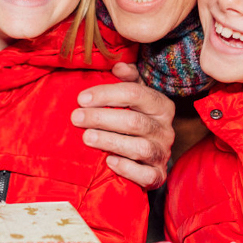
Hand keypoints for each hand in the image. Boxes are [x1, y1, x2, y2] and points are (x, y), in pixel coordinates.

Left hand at [71, 62, 174, 189]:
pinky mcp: (158, 176)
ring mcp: (163, 153)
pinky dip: (127, 169)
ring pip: (140, 148)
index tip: (81, 98)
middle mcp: (165, 129)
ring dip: (110, 141)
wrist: (151, 157)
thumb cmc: (137, 119)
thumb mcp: (135, 96)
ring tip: (86, 137)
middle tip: (77, 117)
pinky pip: (146, 175)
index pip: (135, 93)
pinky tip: (109, 162)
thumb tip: (117, 66)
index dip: (106, 94)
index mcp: (161, 106)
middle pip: (134, 121)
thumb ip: (128, 79)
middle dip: (102, 118)